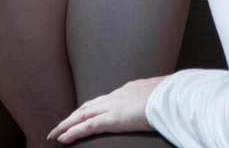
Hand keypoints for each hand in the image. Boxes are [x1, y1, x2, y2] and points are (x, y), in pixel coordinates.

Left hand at [47, 76, 164, 142]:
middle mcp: (117, 95)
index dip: (91, 107)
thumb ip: (157, 103)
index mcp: (129, 90)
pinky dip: (73, 132)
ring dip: (67, 124)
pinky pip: (87, 127)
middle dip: (73, 116)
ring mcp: (113, 106)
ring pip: (82, 115)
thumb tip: (161, 108)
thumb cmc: (174, 97)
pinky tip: (62, 138)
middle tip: (61, 125)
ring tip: (55, 133)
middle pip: (88, 106)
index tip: (82, 114)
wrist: (173, 95)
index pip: (104, 100)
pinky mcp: (112, 119)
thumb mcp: (163, 97)